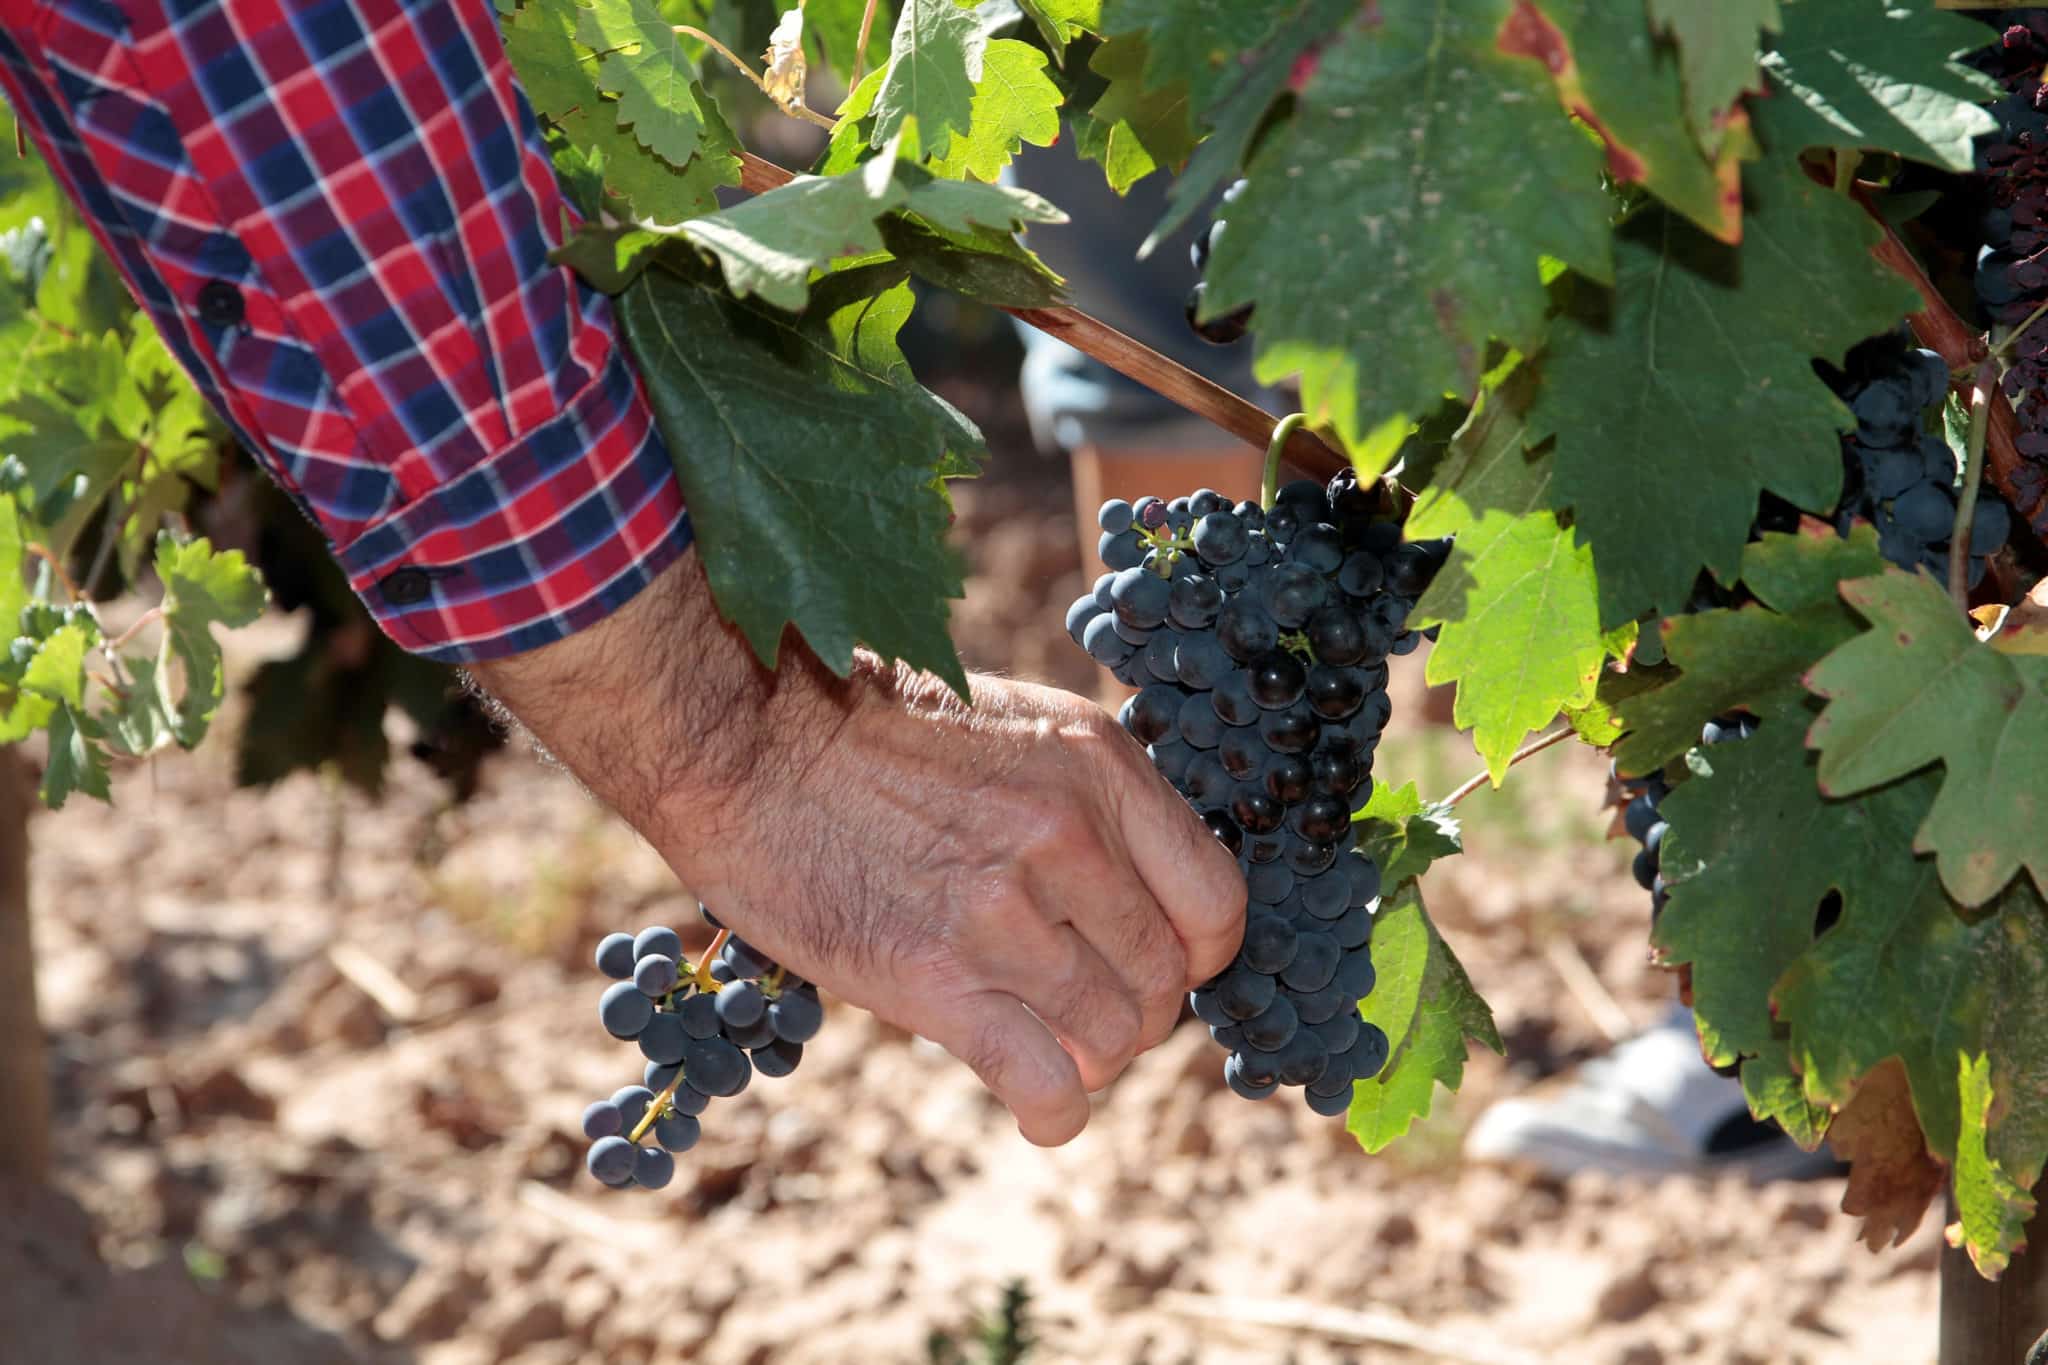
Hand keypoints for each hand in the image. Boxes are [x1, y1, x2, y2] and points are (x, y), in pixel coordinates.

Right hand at [467, 553, 1245, 1144]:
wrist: (742, 739)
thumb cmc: (870, 733)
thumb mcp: (1014, 728)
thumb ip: (1091, 804)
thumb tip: (1144, 902)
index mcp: (1099, 765)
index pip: (1217, 905)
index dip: (1193, 955)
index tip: (1150, 964)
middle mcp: (1068, 835)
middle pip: (1165, 984)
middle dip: (1131, 1013)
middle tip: (1073, 1005)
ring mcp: (1005, 909)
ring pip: (1114, 1041)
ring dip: (1086, 1059)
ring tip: (1042, 1040)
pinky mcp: (937, 978)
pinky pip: (1049, 1085)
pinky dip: (1054, 1112)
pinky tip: (1037, 1105)